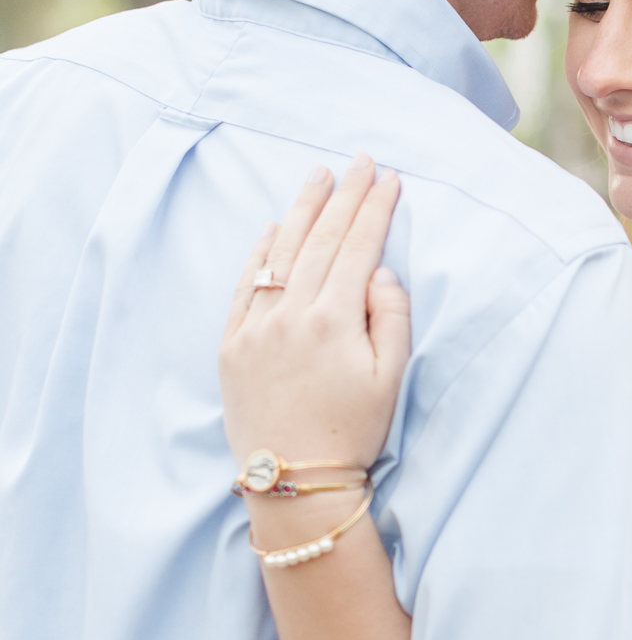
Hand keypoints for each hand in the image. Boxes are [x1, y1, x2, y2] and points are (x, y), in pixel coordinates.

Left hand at [220, 154, 411, 473]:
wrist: (295, 478)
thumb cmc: (353, 432)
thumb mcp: (390, 377)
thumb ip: (390, 317)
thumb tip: (380, 272)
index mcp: (334, 319)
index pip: (359, 247)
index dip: (375, 208)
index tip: (388, 178)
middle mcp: (291, 314)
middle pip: (322, 239)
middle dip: (344, 195)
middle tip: (359, 161)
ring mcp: (256, 327)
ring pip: (282, 253)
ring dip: (303, 210)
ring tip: (318, 177)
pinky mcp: (233, 345)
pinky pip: (246, 284)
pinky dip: (261, 251)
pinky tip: (274, 228)